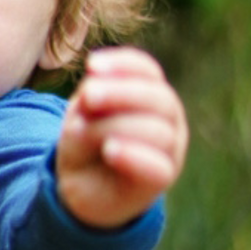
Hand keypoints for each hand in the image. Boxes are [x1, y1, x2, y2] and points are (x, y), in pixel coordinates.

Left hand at [56, 46, 187, 229]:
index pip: (147, 70)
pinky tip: (109, 150)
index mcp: (150, 94)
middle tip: (87, 97)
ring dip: (113, 126)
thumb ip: (93, 100)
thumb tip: (93, 91)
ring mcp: (171, 150)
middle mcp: (168, 119)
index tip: (90, 65)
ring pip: (158, 131)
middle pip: (159, 98)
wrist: (82, 185)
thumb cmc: (85, 141)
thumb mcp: (82, 113)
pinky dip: (133, 156)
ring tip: (79, 132)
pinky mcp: (163, 179)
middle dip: (120, 93)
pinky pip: (159, 168)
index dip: (122, 64)